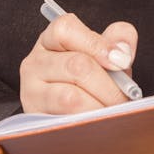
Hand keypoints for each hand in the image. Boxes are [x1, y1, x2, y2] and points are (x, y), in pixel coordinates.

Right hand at [19, 12, 137, 113]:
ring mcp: (30, 91)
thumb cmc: (91, 81)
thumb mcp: (105, 56)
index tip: (122, 62)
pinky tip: (97, 123)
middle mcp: (35, 62)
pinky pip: (67, 121)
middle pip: (75, 65)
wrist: (72, 116)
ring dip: (99, 107)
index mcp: (51, 39)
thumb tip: (122, 52)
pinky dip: (88, 123)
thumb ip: (119, 41)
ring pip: (71, 97)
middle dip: (108, 86)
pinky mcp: (34, 119)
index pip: (66, 30)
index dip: (98, 45)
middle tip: (123, 98)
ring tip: (111, 112)